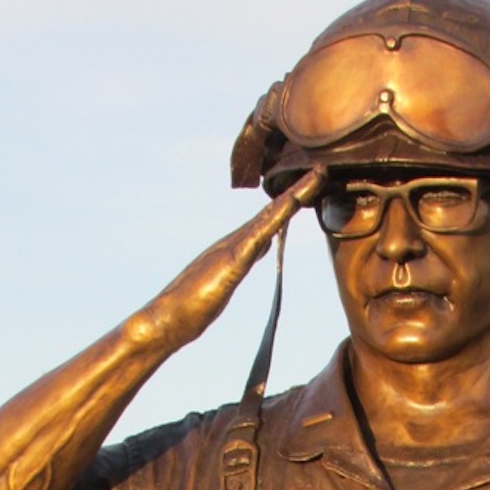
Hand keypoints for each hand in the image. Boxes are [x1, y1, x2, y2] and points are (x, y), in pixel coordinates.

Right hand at [149, 168, 325, 347]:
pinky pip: (258, 236)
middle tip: (322, 170)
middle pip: (273, 212)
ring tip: (316, 178)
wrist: (167, 318)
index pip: (270, 221)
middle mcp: (235, 240)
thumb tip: (263, 245)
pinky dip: (276, 219)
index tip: (313, 187)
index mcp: (237, 246)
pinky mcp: (231, 262)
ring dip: (293, 198)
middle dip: (298, 191)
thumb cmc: (192, 307)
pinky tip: (290, 206)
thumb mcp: (226, 281)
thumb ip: (243, 260)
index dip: (291, 204)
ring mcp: (232, 248)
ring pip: (269, 218)